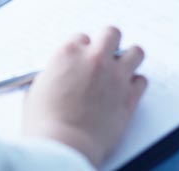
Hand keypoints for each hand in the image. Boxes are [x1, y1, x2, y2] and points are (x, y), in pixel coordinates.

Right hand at [21, 27, 146, 167]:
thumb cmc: (45, 122)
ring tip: (122, 69)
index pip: (82, 37)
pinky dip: (135, 84)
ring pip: (136, 52)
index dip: (82, 49)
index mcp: (68, 53)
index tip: (81, 59)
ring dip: (129, 59)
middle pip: (112, 33)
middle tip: (105, 55)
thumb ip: (52, 75)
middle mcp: (94, 59)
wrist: (64, 145)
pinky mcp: (129, 97)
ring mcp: (115, 76)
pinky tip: (125, 91)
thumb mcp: (37, 89)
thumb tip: (58, 76)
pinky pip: (142, 80)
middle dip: (109, 42)